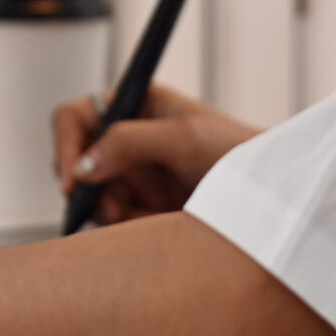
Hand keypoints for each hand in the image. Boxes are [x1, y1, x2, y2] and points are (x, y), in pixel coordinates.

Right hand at [53, 82, 259, 225]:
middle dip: (84, 187)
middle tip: (110, 208)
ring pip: (89, 197)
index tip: (73, 178)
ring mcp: (131, 177)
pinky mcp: (141, 210)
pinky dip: (122, 228)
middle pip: (73, 161)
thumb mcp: (184, 138)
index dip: (65, 145)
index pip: (74, 118)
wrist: (270, 196)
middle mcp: (125, 140)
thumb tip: (83, 165)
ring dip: (104, 211)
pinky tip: (151, 225)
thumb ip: (129, 142)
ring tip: (137, 218)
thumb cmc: (236, 152)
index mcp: (134, 107)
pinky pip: (111, 222)